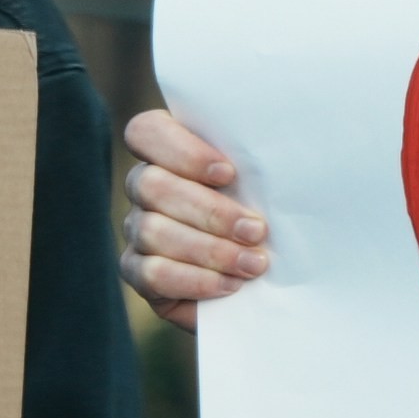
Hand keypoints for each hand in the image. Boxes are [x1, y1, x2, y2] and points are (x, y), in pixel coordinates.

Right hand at [122, 107, 267, 332]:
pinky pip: (151, 274)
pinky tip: (230, 285)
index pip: (147, 132)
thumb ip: (262, 169)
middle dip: (210, 211)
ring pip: (152, 231)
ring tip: (253, 264)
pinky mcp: (138, 271)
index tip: (229, 173)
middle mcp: (145, 186)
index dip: (182, 151)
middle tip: (256, 231)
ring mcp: (137, 228)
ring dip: (209, 250)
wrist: (270, 274)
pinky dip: (194, 280)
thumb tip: (281, 165)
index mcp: (169, 151)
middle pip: (152, 185)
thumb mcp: (270, 186)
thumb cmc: (271, 213)